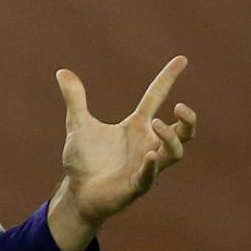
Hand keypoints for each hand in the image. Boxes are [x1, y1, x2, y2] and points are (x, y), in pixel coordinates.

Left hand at [53, 57, 196, 240]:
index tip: (181, 59)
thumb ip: (75, 98)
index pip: (156, 97)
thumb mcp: (78, 124)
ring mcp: (145, 166)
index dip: (168, 78)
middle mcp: (147, 144)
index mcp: (136, 127)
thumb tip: (62, 71)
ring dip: (170, 138)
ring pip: (173, 153)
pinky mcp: (136, 185)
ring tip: (157, 124)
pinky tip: (148, 155)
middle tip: (180, 107)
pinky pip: (149, 176)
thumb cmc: (85, 160)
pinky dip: (151, 166)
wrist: (78, 191)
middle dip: (188, 121)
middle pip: (181, 131)